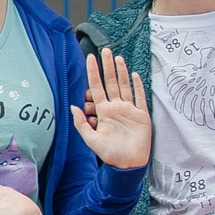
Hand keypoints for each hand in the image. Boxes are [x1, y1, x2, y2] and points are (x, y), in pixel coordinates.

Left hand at [71, 49, 151, 169]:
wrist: (128, 164)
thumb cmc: (109, 154)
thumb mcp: (91, 139)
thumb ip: (82, 123)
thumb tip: (73, 106)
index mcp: (103, 112)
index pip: (96, 87)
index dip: (93, 72)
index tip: (90, 58)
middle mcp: (115, 107)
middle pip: (111, 82)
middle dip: (107, 66)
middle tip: (104, 50)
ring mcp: (129, 110)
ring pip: (124, 86)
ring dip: (121, 72)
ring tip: (117, 58)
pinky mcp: (141, 115)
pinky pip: (140, 97)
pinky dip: (137, 86)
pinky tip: (134, 75)